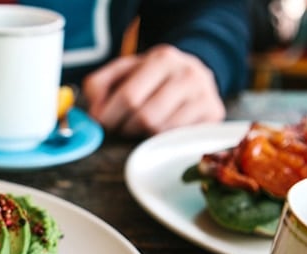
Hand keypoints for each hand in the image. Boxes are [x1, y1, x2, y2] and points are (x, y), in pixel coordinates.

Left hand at [82, 44, 225, 136]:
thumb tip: (94, 112)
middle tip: (118, 128)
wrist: (194, 74)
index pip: (129, 96)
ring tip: (138, 128)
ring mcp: (204, 95)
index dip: (109, 116)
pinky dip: (161, 140)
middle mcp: (187, 74)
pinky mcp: (213, 115)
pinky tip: (157, 132)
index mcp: (162, 59)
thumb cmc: (152, 77)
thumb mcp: (124, 70)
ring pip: (161, 131)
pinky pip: (178, 139)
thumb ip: (99, 84)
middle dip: (124, 128)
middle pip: (145, 117)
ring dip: (141, 136)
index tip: (100, 123)